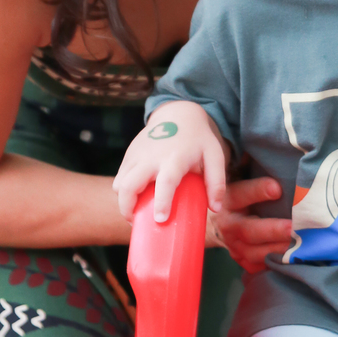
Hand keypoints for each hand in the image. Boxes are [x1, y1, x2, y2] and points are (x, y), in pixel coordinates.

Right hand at [113, 102, 228, 222]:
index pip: (166, 182)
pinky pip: (120, 177)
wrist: (178, 114)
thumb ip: (217, 183)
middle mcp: (152, 157)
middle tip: (135, 222)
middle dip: (127, 208)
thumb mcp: (215, 156)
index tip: (160, 219)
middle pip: (129, 185)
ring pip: (120, 183)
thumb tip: (216, 209)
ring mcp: (137, 155)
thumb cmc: (199, 140)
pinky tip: (135, 196)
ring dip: (124, 201)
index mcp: (175, 158)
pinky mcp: (129, 154)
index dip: (162, 202)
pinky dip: (123, 190)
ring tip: (135, 212)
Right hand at [207, 177, 291, 271]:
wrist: (214, 225)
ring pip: (254, 253)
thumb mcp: (241, 186)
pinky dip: (275, 263)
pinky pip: (258, 266)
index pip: (241, 194)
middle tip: (293, 228)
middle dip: (272, 230)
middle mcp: (228, 225)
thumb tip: (286, 180)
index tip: (277, 189)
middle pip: (249, 230)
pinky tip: (292, 259)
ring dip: (277, 250)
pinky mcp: (241, 260)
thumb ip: (258, 183)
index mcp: (228, 201)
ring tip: (299, 245)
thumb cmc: (237, 199)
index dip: (258, 191)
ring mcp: (233, 246)